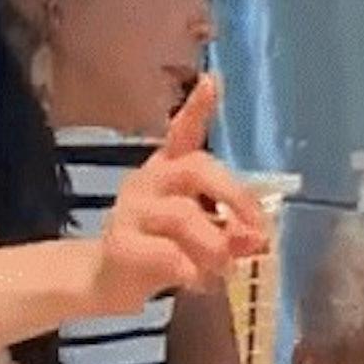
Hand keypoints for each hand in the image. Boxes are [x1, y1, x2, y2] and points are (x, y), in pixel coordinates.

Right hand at [90, 78, 267, 318]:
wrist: (105, 282)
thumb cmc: (158, 250)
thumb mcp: (201, 238)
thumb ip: (230, 231)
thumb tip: (257, 238)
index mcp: (167, 170)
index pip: (183, 132)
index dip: (198, 108)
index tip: (212, 82)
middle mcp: (147, 180)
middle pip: (195, 168)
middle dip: (235, 196)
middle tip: (259, 231)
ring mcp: (130, 210)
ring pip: (183, 215)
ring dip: (215, 246)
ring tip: (223, 270)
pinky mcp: (120, 245)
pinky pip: (166, 254)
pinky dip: (191, 271)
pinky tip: (194, 282)